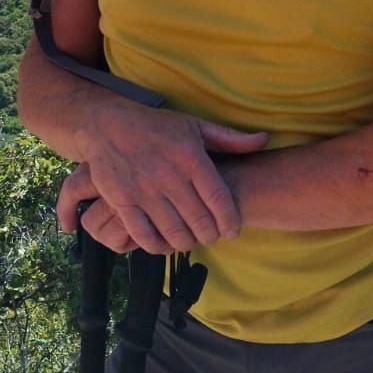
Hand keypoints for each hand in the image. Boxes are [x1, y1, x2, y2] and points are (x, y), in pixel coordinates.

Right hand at [57, 107, 266, 253]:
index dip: (230, 221)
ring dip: (187, 243)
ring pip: (174, 233)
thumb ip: (230, 139)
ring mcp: (144, 191)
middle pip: (200, 222)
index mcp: (191, 158)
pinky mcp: (122, 201)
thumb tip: (264, 140)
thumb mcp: (195, 127)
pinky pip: (144, 236)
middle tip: (212, 236)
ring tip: (191, 240)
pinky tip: (165, 244)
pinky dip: (158, 246)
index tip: (233, 230)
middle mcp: (169, 176)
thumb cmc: (157, 127)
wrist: (108, 125)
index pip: (219, 199)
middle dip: (211, 235)